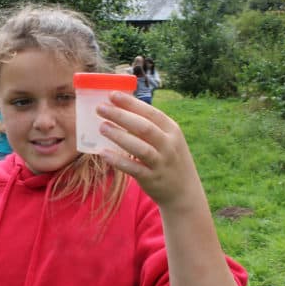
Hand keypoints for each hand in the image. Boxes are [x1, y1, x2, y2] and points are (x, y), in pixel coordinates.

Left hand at [96, 92, 200, 210]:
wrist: (184, 191)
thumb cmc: (169, 159)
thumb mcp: (167, 139)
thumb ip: (149, 126)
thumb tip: (121, 108)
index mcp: (172, 130)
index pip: (150, 112)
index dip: (131, 103)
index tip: (112, 95)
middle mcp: (169, 145)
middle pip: (144, 127)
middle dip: (121, 116)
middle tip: (100, 108)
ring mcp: (161, 162)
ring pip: (139, 147)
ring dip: (119, 136)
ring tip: (102, 126)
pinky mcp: (152, 179)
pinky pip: (133, 168)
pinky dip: (118, 160)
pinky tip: (103, 153)